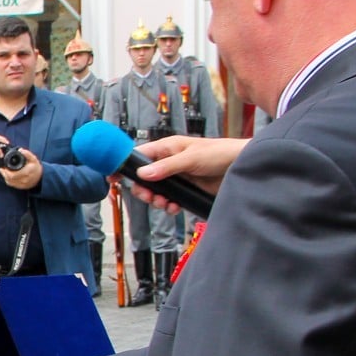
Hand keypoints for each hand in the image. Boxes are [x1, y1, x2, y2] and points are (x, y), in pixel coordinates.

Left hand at [0, 149, 41, 189]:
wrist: (41, 177)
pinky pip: (12, 185)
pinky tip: (7, 176)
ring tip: (3, 171)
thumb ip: (28, 154)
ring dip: (5, 177)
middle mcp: (24, 180)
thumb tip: (21, 150)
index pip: (13, 175)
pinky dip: (8, 180)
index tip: (3, 167)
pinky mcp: (21, 187)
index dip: (6, 172)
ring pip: (10, 183)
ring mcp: (22, 185)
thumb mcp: (33, 159)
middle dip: (4, 174)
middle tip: (1, 169)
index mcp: (26, 173)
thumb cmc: (36, 167)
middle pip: (10, 179)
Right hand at [130, 136, 248, 211]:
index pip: (138, 155)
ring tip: (165, 204)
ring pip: (156, 191)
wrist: (242, 166)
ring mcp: (177, 177)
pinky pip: (170, 200)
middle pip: (144, 178)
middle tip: (150, 197)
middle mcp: (169, 162)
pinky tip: (175, 207)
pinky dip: (169, 206)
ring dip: (157, 200)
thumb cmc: (220, 153)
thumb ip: (167, 167)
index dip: (125, 165)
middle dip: (144, 190)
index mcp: (167, 148)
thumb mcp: (191, 158)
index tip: (113, 176)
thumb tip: (143, 174)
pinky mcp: (186, 190)